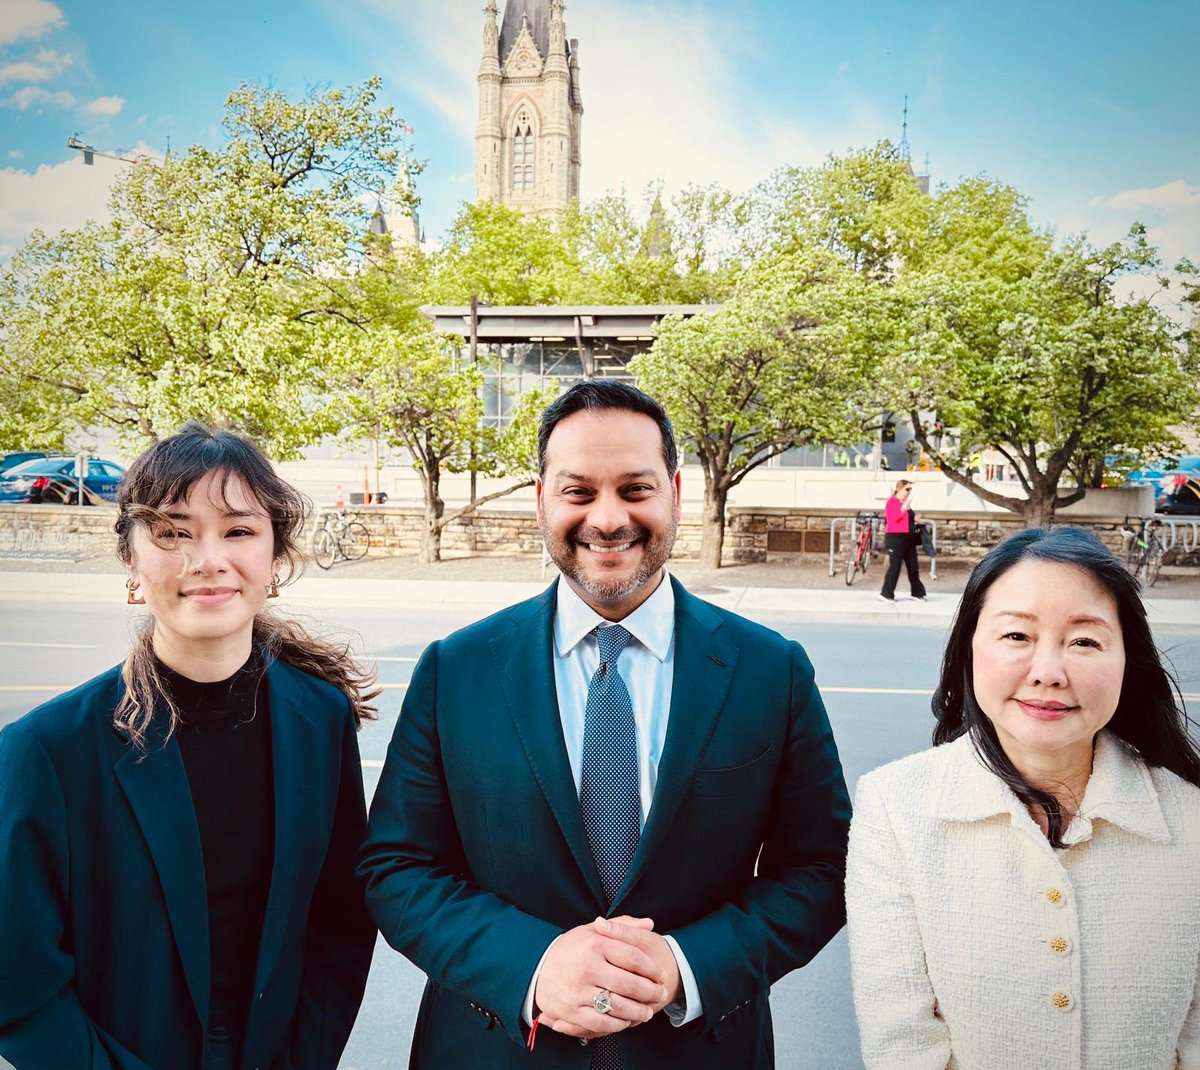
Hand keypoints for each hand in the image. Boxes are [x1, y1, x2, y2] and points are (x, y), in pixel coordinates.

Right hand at [534, 917, 668, 1038]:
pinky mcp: (571, 1010)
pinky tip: (626, 1021)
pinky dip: (618, 1024)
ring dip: (638, 1012)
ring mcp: (578, 990)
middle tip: (660, 994)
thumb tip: (649, 924)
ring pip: (618, 1006)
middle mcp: (587, 967)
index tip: (661, 975)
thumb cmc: (570, 948)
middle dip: (650, 992)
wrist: (536, 967)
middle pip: (630, 984)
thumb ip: (622, 925)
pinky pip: (601, 1022)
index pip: (633, 957)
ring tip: (648, 1011)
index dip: (652, 969)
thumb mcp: (592, 930)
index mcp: (595, 943)